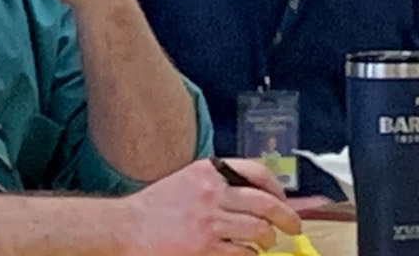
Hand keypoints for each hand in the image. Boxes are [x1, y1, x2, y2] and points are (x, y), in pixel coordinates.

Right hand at [118, 159, 300, 254]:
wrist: (125, 228)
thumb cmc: (155, 208)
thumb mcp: (188, 181)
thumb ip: (218, 184)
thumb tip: (256, 197)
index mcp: (208, 171)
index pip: (257, 172)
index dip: (277, 188)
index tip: (284, 199)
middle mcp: (212, 192)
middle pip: (266, 203)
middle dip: (287, 217)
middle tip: (293, 226)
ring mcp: (209, 220)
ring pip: (258, 229)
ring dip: (266, 239)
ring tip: (264, 243)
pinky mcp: (204, 247)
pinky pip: (241, 252)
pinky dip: (249, 255)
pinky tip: (246, 254)